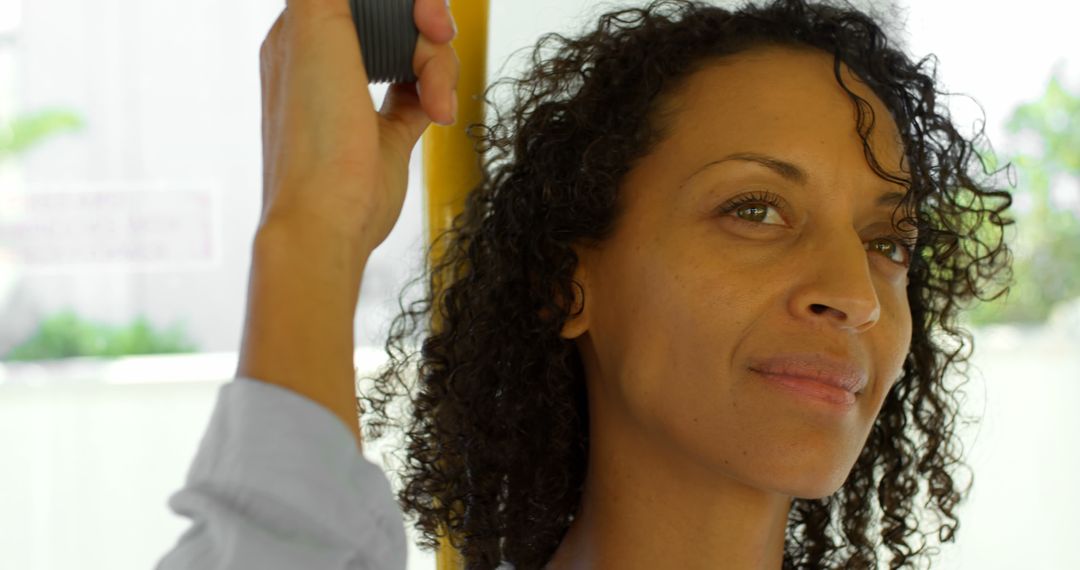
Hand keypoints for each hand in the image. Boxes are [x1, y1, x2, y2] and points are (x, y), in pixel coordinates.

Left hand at [258, 0, 459, 252]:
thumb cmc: (314, 138)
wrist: (330, 218)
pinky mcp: (390, 129)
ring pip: (416, 52)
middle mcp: (329, 60)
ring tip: (436, 102)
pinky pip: (425, 89)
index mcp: (302, 32)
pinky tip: (437, 111)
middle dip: (424, 27)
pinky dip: (437, 92)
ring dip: (436, 68)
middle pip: (394, 16)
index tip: (425, 12)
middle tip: (439, 39)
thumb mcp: (312, 29)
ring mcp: (360, 95)